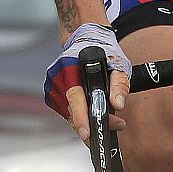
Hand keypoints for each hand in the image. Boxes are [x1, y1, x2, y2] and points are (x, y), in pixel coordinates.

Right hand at [44, 22, 129, 141]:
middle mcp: (58, 76)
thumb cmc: (102, 50)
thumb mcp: (118, 64)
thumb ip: (120, 84)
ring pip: (69, 114)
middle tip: (114, 125)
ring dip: (86, 120)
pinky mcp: (52, 93)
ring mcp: (53, 85)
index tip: (87, 133)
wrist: (86, 37)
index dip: (80, 117)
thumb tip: (118, 105)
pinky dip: (79, 115)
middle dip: (90, 124)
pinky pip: (66, 111)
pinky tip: (90, 110)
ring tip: (106, 116)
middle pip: (72, 111)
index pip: (74, 97)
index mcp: (71, 66)